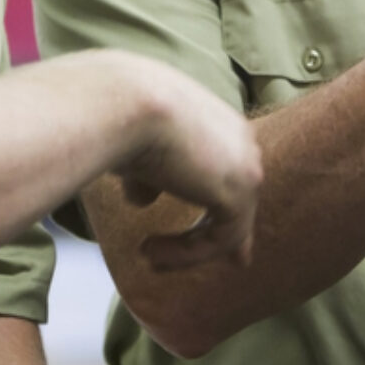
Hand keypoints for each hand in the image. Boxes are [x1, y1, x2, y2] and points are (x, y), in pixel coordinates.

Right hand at [117, 75, 262, 271]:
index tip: (228, 238)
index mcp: (217, 121)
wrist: (127, 102)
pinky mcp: (240, 190)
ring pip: (230, 222)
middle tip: (234, 262)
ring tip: (147, 255)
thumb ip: (148, 174)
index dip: (224, 203)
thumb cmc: (119, 113)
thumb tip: (142, 199)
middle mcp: (239, 139)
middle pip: (243, 195)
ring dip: (189, 248)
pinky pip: (223, 238)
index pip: (231, 168)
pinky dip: (187, 253)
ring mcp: (245, 163)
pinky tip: (149, 251)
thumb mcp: (135, 147)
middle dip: (231, 232)